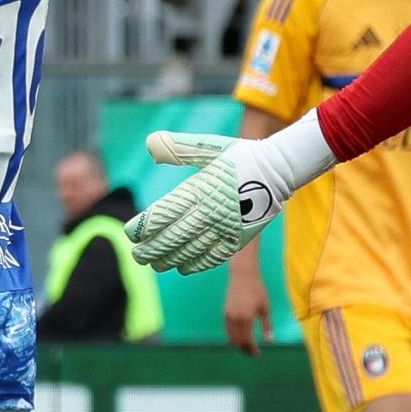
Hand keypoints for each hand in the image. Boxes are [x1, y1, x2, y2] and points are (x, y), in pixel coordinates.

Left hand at [125, 131, 292, 274]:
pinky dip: (198, 263)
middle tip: (137, 256)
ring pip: (193, 250)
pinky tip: (184, 267)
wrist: (281, 169)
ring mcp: (227, 227)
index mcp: (199, 189)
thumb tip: (150, 144)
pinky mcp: (241, 237)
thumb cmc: (240, 156)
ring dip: (171, 259)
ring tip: (155, 264)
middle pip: (175, 236)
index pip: (165, 212)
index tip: (130, 233)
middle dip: (153, 248)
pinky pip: (216, 255)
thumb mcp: (209, 147)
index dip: (145, 226)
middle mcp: (211, 211)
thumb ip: (178, 148)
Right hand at [223, 272, 272, 354]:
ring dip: (238, 343)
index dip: (252, 350)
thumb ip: (267, 326)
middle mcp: (235, 318)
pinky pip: (228, 329)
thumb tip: (270, 341)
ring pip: (230, 336)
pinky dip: (234, 336)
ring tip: (248, 346)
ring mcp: (228, 315)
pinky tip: (242, 336)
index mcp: (246, 318)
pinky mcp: (225, 312)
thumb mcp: (265, 308)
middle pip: (237, 341)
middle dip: (245, 349)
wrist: (243, 276)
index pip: (246, 340)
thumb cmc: (258, 290)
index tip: (258, 354)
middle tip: (253, 353)